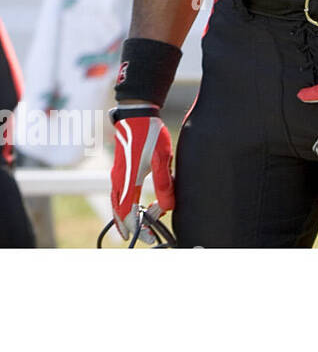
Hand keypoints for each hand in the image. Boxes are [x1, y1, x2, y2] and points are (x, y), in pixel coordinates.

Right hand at [109, 105, 174, 240]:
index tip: (148, 237)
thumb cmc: (150, 134)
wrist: (137, 114)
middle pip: (120, 211)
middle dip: (132, 225)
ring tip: (143, 224)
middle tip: (146, 235)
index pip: (127, 212)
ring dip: (129, 216)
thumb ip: (163, 184)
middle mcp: (118, 180)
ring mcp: (117, 175)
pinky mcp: (121, 169)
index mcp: (127, 180)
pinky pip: (120, 194)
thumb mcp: (162, 159)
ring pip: (119, 203)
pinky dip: (128, 205)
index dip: (137, 227)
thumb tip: (166, 208)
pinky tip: (138, 205)